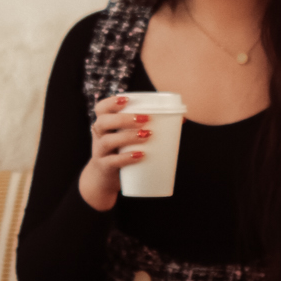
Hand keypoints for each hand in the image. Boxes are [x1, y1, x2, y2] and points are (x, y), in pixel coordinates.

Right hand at [78, 95, 152, 212]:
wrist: (104, 180)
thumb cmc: (121, 152)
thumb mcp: (128, 139)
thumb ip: (148, 127)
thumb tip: (181, 119)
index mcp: (104, 124)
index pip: (101, 108)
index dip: (111, 102)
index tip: (127, 100)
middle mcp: (98, 136)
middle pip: (103, 122)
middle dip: (124, 119)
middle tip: (146, 119)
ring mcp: (99, 152)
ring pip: (108, 141)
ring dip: (128, 136)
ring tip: (147, 135)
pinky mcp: (104, 167)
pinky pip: (112, 161)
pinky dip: (126, 158)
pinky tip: (140, 155)